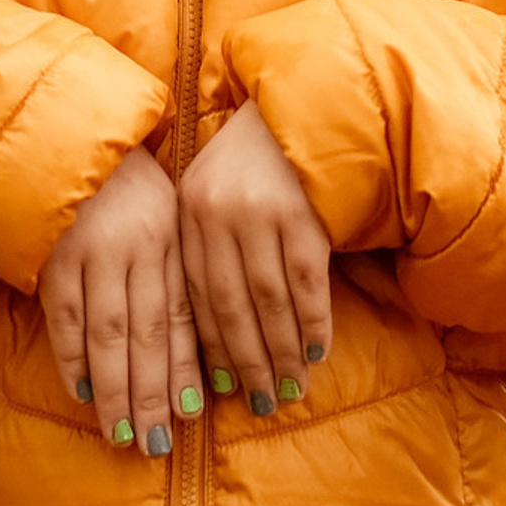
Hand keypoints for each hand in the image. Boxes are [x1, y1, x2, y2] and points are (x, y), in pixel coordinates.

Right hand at [40, 145, 202, 455]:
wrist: (74, 133)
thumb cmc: (131, 183)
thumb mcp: (169, 214)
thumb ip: (181, 269)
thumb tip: (207, 340)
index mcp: (170, 234)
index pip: (183, 314)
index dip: (186, 367)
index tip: (193, 414)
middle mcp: (136, 246)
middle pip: (148, 333)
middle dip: (153, 393)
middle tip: (158, 445)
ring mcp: (91, 252)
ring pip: (107, 334)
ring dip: (116, 390)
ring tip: (124, 436)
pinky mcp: (52, 256)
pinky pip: (64, 318)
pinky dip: (72, 358)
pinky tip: (84, 393)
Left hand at [178, 101, 331, 417]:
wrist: (300, 101)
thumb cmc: (255, 157)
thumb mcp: (215, 191)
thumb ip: (209, 246)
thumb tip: (213, 332)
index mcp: (188, 211)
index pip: (194, 296)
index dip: (211, 348)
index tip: (224, 390)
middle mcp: (216, 213)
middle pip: (229, 306)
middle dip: (247, 362)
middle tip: (262, 403)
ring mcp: (259, 211)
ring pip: (268, 302)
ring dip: (282, 352)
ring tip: (290, 388)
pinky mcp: (301, 210)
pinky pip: (306, 281)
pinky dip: (312, 321)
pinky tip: (317, 350)